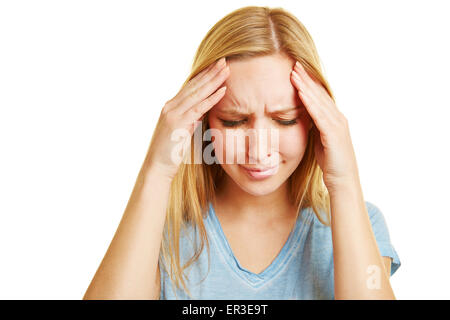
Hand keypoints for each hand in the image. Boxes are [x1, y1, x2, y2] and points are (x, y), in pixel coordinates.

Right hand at [143, 57, 229, 179]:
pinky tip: (222, 90)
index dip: (204, 75)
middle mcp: (171, 106)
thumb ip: (189, 121)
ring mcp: (173, 113)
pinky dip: (211, 99)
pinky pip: (198, 108)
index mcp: (171, 107)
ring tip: (225, 70)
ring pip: (197, 93)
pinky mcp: (178, 123)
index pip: (190, 87)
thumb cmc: (170, 153)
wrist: (157, 167)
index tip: (216, 66)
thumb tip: (200, 114)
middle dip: (210, 72)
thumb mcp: (181, 133)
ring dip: (213, 81)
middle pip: (194, 86)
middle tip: (224, 60)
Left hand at [290, 61, 359, 191]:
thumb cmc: (331, 164)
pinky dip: (309, 102)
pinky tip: (300, 92)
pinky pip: (319, 114)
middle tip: (294, 63)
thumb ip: (315, 129)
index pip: (319, 97)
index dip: (308, 83)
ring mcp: (337, 125)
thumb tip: (304, 120)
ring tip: (294, 72)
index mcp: (334, 120)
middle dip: (307, 78)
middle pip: (320, 94)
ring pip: (319, 101)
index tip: (296, 71)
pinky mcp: (334, 134)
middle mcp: (338, 118)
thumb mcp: (320, 142)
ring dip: (306, 85)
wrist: (343, 182)